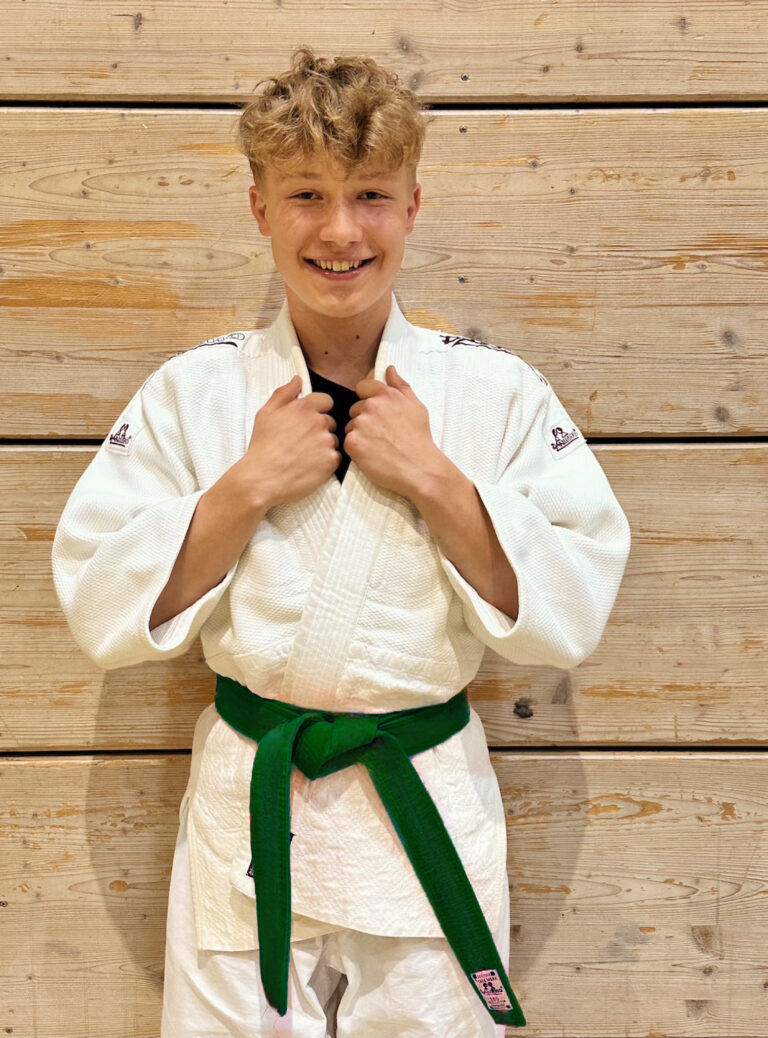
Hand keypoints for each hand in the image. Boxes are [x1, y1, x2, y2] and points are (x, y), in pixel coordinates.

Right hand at [240, 375, 339, 506]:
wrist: (262, 479)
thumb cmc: (262, 446)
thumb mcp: (266, 413)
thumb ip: (284, 393)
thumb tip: (298, 379)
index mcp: (304, 408)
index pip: (325, 400)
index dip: (317, 410)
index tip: (307, 421)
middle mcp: (318, 422)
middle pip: (330, 421)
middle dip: (319, 429)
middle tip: (302, 442)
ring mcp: (326, 442)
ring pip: (332, 439)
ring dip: (323, 445)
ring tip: (304, 455)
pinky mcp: (331, 461)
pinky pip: (336, 457)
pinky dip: (326, 461)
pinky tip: (310, 466)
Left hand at [345, 365, 442, 498]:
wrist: (418, 468)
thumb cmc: (419, 438)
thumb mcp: (416, 406)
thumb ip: (400, 385)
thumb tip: (389, 369)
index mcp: (386, 394)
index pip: (362, 386)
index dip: (367, 397)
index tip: (375, 410)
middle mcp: (370, 406)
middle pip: (356, 407)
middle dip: (364, 417)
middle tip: (381, 433)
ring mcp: (360, 424)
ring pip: (351, 424)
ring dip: (359, 432)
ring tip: (378, 444)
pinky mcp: (352, 442)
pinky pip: (348, 440)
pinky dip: (357, 447)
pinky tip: (371, 453)